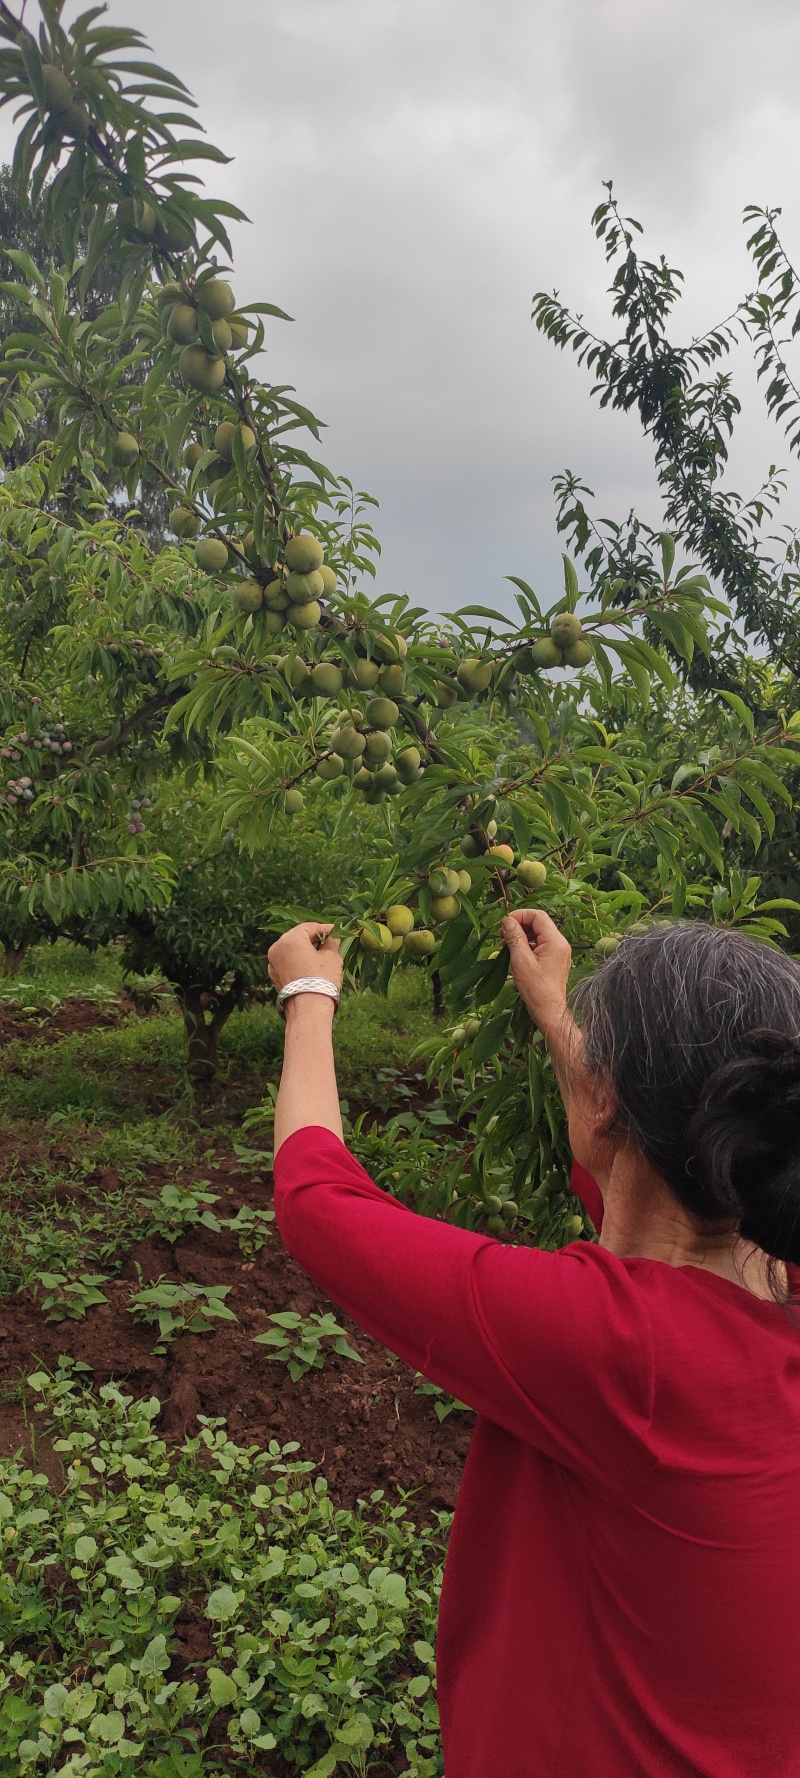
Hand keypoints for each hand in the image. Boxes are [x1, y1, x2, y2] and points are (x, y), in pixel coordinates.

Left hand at [267, 921, 342, 996]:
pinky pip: (287, 963)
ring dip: (304, 950)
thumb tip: (332, 938)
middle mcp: (276, 948)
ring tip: (321, 955)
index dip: (324, 928)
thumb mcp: (331, 957)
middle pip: (297, 937)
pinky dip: (297, 962)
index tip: (336, 931)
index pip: (308, 927)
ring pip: (291, 951)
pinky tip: (310, 967)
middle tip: (329, 941)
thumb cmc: (322, 980)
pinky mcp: (274, 976)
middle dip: (313, 939)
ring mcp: (273, 963)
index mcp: (289, 939)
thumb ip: (331, 943)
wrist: (308, 1010)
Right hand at [500, 908, 571, 1037]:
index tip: (504, 923)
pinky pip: (540, 944)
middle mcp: (560, 943)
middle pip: (539, 923)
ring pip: (538, 934)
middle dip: (519, 925)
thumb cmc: (536, 988)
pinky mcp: (554, 960)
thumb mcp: (521, 960)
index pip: (538, 916)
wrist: (549, 1010)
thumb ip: (515, 938)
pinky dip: (527, 944)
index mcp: (555, 941)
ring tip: (505, 943)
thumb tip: (507, 921)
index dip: (520, 915)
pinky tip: (514, 952)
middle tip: (501, 934)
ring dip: (521, 935)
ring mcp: (558, 952)